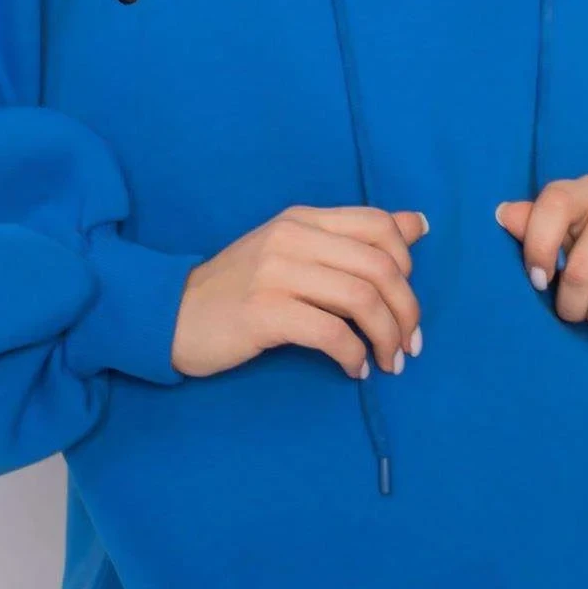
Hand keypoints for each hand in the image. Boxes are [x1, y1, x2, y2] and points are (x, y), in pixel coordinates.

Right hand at [171, 205, 429, 380]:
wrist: (170, 315)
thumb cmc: (238, 289)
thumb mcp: (294, 252)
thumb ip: (350, 239)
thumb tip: (417, 223)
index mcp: (303, 219)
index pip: (379, 225)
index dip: (408, 264)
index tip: (406, 303)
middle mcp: (292, 237)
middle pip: (379, 266)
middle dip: (407, 311)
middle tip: (409, 346)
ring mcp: (276, 272)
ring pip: (361, 298)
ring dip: (387, 337)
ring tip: (390, 362)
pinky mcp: (264, 311)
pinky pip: (330, 332)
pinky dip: (353, 355)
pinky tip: (355, 370)